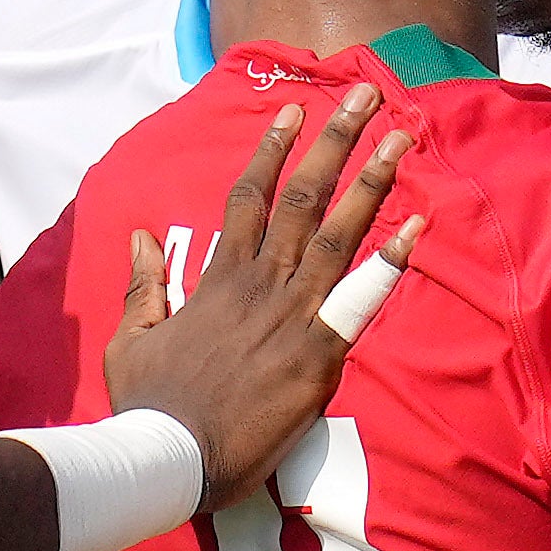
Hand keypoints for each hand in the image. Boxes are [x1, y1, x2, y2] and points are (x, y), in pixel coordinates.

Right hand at [102, 90, 420, 497]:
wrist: (171, 457)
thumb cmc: (150, 406)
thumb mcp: (131, 339)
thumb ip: (143, 286)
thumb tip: (141, 238)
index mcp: (217, 277)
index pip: (249, 196)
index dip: (273, 150)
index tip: (294, 111)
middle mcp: (259, 282)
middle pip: (301, 196)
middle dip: (335, 140)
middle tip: (364, 93)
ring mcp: (290, 314)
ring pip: (335, 232)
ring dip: (371, 181)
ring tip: (400, 136)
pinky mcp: (316, 354)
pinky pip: (360, 300)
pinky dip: (390, 264)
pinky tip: (419, 228)